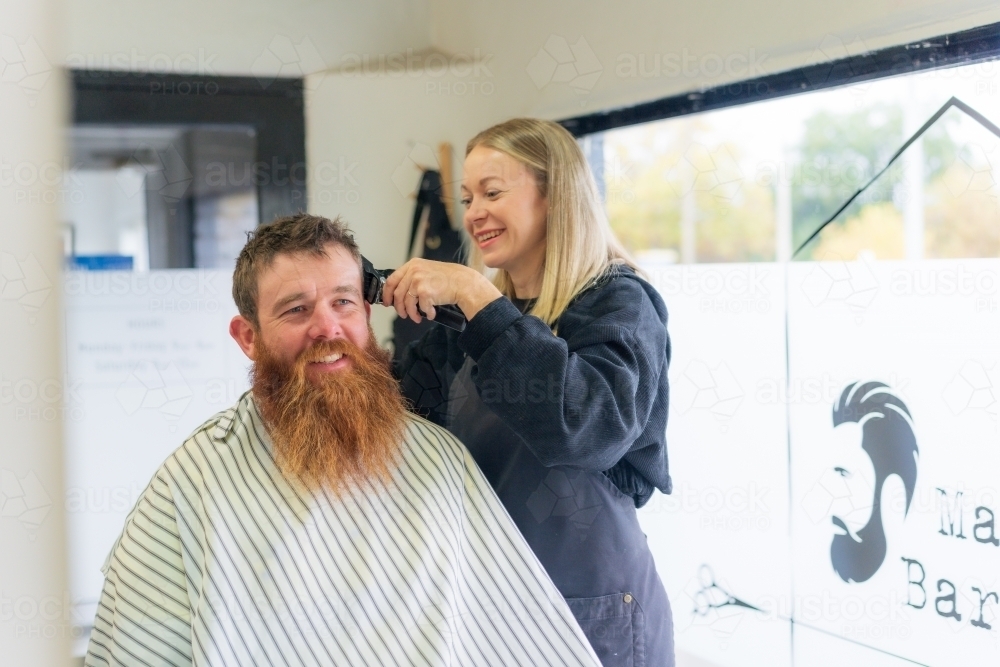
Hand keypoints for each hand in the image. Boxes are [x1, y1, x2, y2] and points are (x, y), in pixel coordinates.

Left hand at [383, 258, 501, 322]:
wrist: (463, 283)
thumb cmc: (448, 279)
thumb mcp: (427, 270)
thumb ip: (412, 277)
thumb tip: (399, 293)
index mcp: (412, 265)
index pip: (392, 280)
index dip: (387, 294)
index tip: (387, 302)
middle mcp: (414, 271)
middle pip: (397, 294)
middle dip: (399, 308)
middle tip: (403, 314)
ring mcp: (418, 281)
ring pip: (407, 303)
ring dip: (411, 313)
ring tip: (417, 317)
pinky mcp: (425, 292)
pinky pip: (420, 308)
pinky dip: (426, 313)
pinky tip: (431, 313)